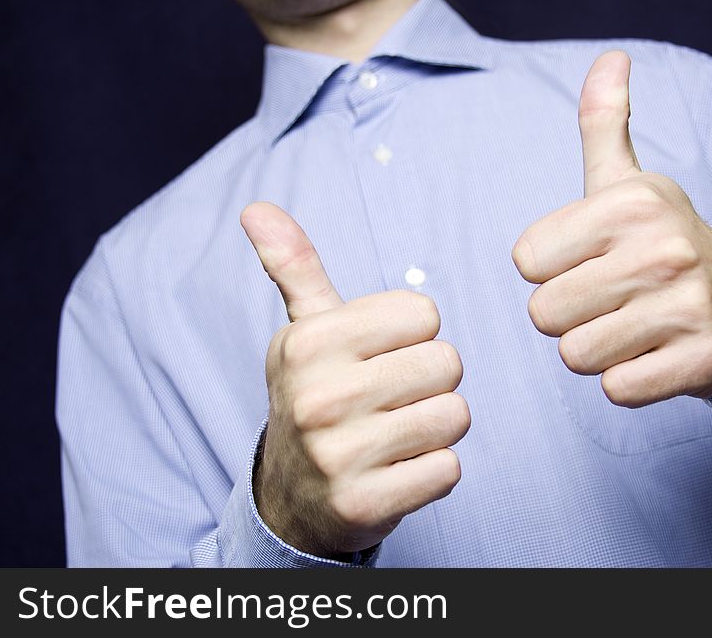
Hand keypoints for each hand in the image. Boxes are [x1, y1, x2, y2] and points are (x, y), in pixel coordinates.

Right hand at [241, 202, 468, 557]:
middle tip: (392, 399)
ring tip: (396, 433)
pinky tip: (397, 470)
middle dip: (431, 381)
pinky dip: (434, 471)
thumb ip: (294, 268)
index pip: (424, 314)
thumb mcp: (305, 332)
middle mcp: (318, 397)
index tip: (381, 356)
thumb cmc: (316, 396)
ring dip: (437, 426)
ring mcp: (339, 455)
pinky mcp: (365, 503)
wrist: (294, 494)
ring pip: (455, 416)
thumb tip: (256, 208)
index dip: (413, 335)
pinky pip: (449, 469)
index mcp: (308, 343)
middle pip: (447, 363)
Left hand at [512, 51, 711, 407]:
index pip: (526, 260)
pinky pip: (617, 388)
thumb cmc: (662, 242)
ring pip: (576, 355)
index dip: (548, 270)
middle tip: (607, 301)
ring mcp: (687, 306)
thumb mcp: (630, 182)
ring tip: (629, 326)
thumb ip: (605, 125)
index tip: (586, 262)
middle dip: (567, 316)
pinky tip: (652, 354)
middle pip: (544, 314)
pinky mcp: (701, 359)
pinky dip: (626, 380)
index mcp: (630, 203)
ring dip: (594, 349)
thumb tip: (610, 58)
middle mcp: (661, 249)